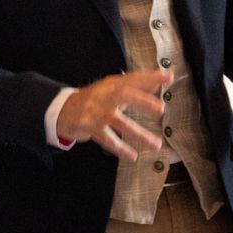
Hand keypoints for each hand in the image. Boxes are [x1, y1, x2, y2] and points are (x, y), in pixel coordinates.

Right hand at [56, 69, 171, 160]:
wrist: (64, 110)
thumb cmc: (95, 99)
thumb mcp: (114, 88)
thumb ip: (138, 84)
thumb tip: (163, 78)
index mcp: (113, 84)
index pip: (133, 78)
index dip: (150, 77)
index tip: (168, 77)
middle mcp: (105, 96)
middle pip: (124, 95)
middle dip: (143, 101)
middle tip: (161, 109)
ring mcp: (97, 112)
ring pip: (120, 123)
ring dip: (139, 134)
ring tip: (156, 144)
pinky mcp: (90, 127)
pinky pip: (108, 140)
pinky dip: (120, 149)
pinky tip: (132, 155)